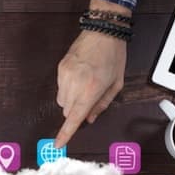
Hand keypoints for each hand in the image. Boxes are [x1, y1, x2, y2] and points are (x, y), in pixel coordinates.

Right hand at [55, 0, 129, 147]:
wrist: (103, 30)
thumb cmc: (113, 56)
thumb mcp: (116, 83)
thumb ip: (102, 104)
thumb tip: (89, 118)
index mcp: (91, 89)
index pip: (74, 118)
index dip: (65, 133)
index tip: (58, 144)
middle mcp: (75, 84)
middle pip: (67, 111)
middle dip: (76, 111)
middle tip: (88, 98)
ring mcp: (65, 75)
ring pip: (62, 101)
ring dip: (71, 100)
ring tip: (84, 84)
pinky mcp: (60, 68)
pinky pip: (60, 87)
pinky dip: (68, 88)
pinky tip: (79, 76)